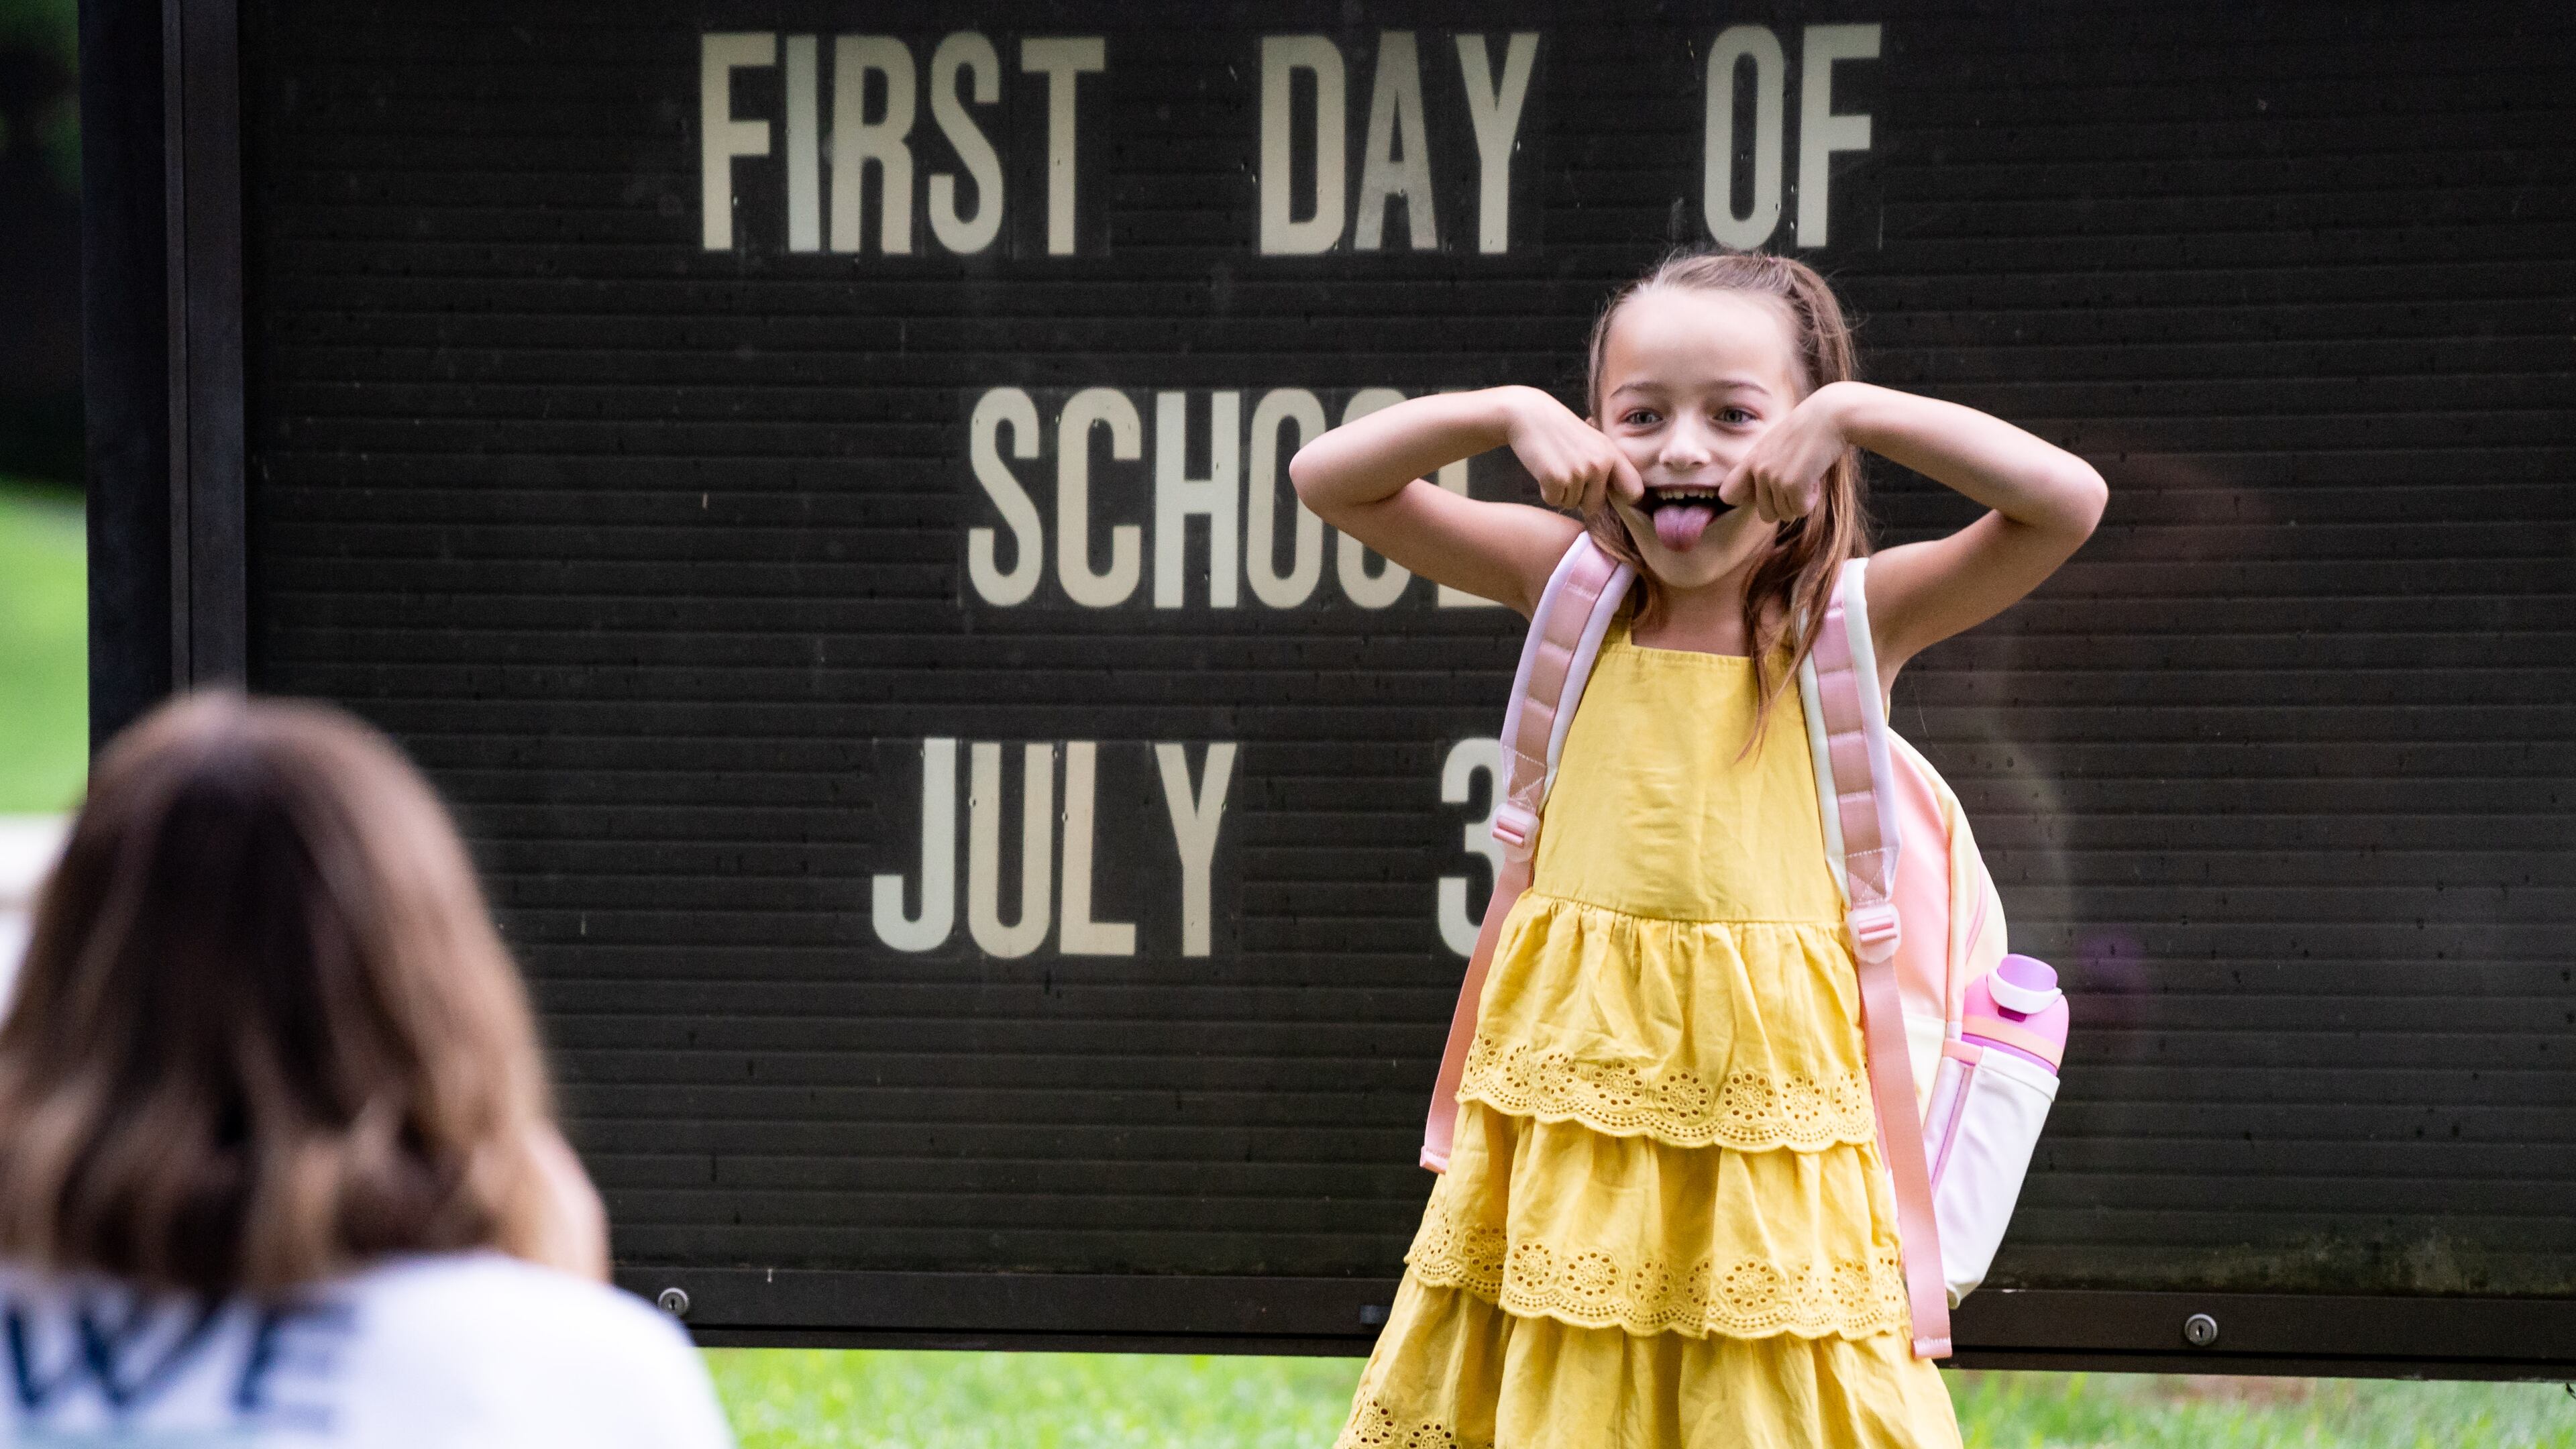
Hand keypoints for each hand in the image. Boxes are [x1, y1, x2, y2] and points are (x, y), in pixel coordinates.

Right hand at [1500, 387, 1642, 515]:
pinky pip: (1554, 501)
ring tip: (1554, 465)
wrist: (1528, 414)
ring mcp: (1578, 472)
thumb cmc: (1559, 431)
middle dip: (1579, 497)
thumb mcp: (1592, 441)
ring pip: (1571, 504)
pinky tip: (1544, 470)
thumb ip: (1606, 465)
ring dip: (1560, 492)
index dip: (1624, 500)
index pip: (1634, 491)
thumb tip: (1623, 498)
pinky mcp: (1556, 479)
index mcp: (1611, 454)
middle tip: (1566, 472)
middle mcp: (1599, 464)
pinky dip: (1546, 491)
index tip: (1609, 497)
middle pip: (1594, 505)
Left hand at [1721, 382, 1853, 523]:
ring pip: (1786, 514)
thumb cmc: (1812, 430)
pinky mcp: (1792, 485)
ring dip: (1801, 500)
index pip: (1728, 494)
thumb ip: (1767, 465)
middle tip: (1799, 484)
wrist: (1832, 414)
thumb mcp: (1779, 444)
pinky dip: (1812, 500)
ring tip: (1809, 473)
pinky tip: (1815, 476)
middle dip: (1786, 506)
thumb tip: (1766, 497)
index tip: (1767, 494)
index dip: (1747, 500)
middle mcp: (1758, 470)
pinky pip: (1800, 511)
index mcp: (1752, 459)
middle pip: (1766, 514)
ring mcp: (1773, 478)